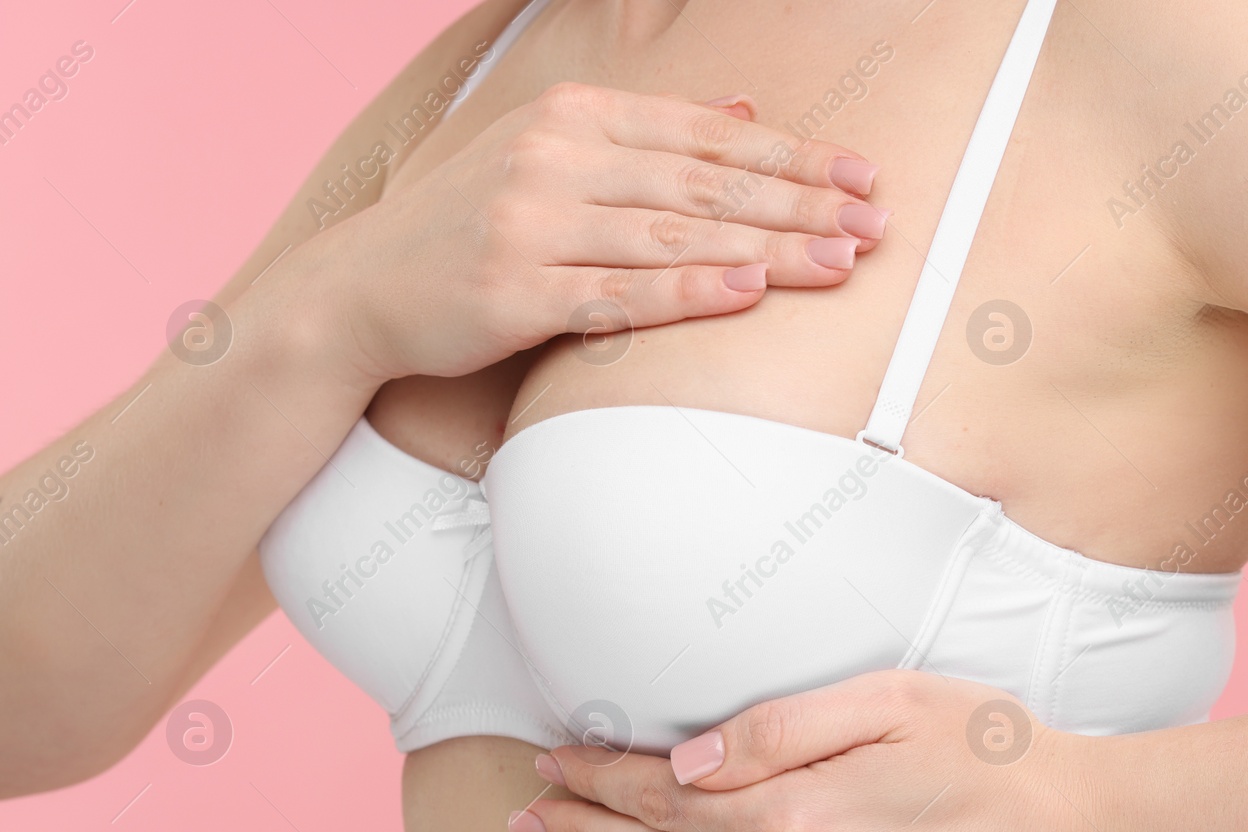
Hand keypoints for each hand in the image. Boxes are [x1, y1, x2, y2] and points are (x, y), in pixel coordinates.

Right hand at [267, 82, 888, 387]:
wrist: (361, 288)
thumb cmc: (471, 225)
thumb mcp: (553, 156)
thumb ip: (648, 135)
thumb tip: (742, 111)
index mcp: (574, 115)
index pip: (707, 135)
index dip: (793, 155)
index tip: (861, 174)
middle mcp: (556, 158)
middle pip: (705, 182)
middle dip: (802, 202)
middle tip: (876, 221)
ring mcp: (533, 224)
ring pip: (675, 235)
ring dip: (767, 249)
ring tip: (841, 261)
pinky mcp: (515, 291)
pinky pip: (620, 293)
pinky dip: (688, 292)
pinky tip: (748, 292)